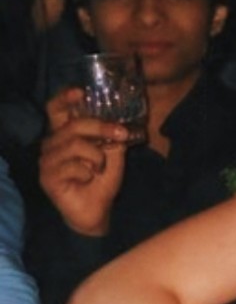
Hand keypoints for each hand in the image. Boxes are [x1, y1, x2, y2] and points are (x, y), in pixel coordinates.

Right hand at [39, 87, 127, 235]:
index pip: (56, 110)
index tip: (81, 92)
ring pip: (75, 145)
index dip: (65, 98)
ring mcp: (47, 160)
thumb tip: (120, 124)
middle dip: (100, 127)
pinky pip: (73, 166)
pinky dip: (87, 172)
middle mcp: (52, 144)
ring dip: (96, 157)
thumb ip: (111, 139)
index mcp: (64, 135)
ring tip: (99, 169)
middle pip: (72, 125)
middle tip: (120, 134)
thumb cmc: (101, 182)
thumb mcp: (112, 157)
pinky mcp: (48, 177)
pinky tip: (87, 179)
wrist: (96, 211)